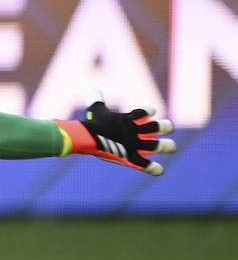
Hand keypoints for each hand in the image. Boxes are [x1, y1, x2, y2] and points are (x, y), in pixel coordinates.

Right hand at [55, 100, 175, 174]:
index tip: (151, 111)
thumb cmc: (93, 123)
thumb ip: (97, 99)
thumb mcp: (95, 109)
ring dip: (167, 146)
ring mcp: (135, 144)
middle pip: (158, 127)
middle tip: (168, 128)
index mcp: (129, 118)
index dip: (149, 111)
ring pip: (158, 146)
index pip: (144, 112)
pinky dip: (153, 168)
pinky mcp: (131, 157)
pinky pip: (146, 165)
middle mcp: (136, 131)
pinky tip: (159, 170)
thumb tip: (94, 89)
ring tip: (171, 147)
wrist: (88, 136)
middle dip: (165, 127)